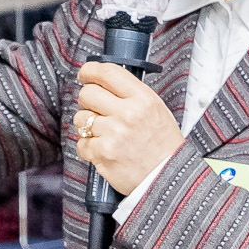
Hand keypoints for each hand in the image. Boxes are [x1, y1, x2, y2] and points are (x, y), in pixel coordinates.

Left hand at [73, 62, 183, 196]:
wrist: (167, 177)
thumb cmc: (163, 144)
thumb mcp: (156, 109)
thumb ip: (131, 94)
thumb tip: (103, 82)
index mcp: (143, 99)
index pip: (108, 73)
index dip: (90, 71)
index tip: (86, 75)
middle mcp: (127, 114)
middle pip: (87, 93)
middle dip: (88, 101)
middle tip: (96, 108)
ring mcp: (113, 134)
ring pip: (81, 118)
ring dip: (88, 125)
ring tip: (105, 133)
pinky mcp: (102, 153)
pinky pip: (81, 143)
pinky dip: (89, 147)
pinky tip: (105, 149)